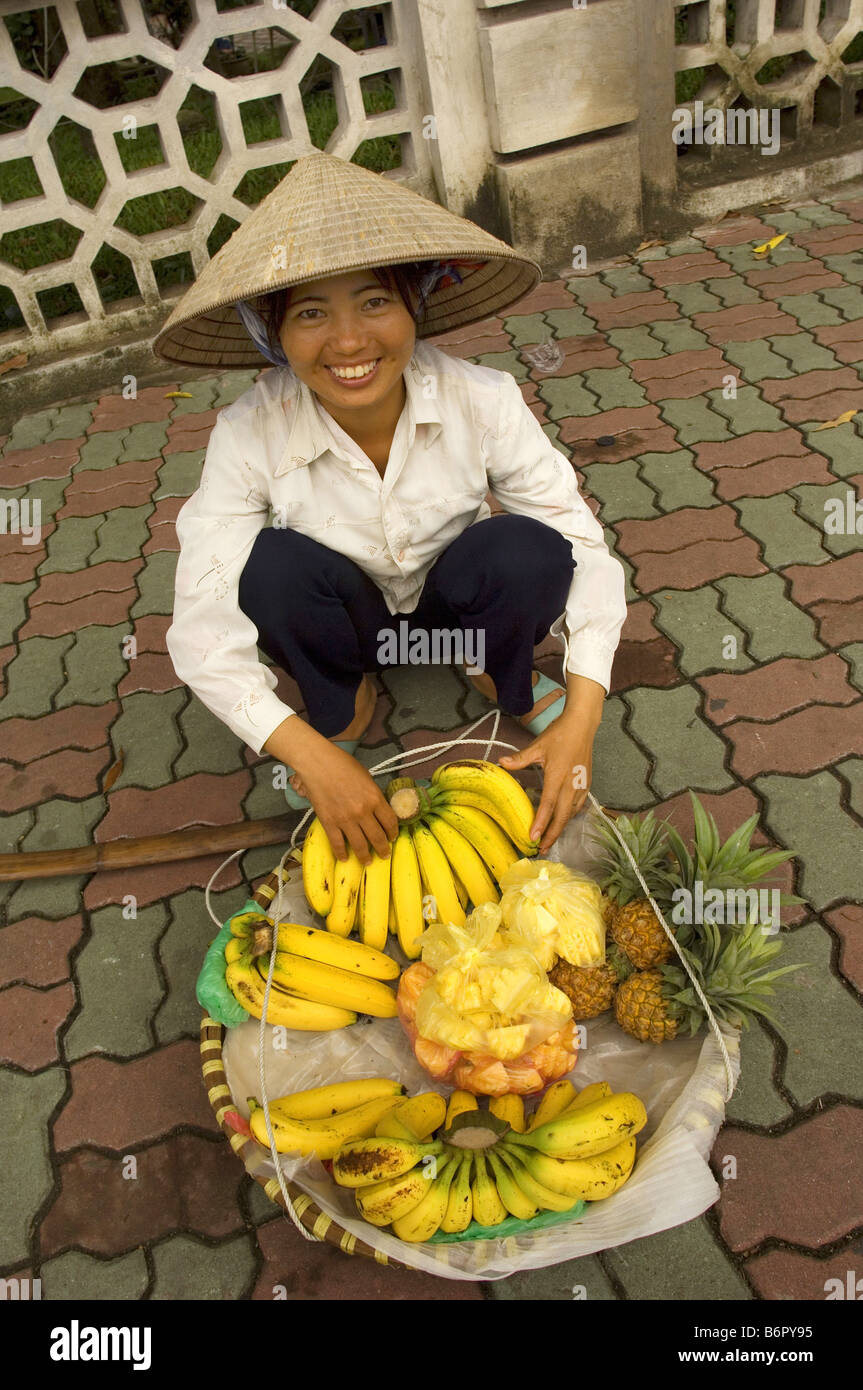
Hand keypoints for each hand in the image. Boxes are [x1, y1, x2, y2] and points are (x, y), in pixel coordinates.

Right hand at [295, 741, 397, 863]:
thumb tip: (377, 808)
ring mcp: (346, 819)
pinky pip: (338, 843)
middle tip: (384, 855)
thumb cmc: (342, 764)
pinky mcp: (329, 822)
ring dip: (365, 856)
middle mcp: (363, 811)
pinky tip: (345, 858)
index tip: (393, 837)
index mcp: (375, 798)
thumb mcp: (366, 777)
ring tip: (367, 861)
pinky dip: (342, 853)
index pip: (390, 822)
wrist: (318, 763)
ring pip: (360, 845)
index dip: (393, 832)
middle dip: (383, 849)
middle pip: (378, 837)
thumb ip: (373, 794)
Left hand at [497, 673, 603, 852]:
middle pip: (562, 816)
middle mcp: (571, 784)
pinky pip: (579, 805)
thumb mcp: (537, 746)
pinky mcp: (587, 783)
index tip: (533, 837)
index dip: (541, 823)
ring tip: (550, 839)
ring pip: (571, 813)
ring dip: (561, 827)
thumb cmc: (560, 734)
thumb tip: (501, 762)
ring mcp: (581, 785)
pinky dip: (571, 816)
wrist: (582, 725)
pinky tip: (564, 820)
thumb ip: (520, 759)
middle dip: (552, 834)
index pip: (548, 805)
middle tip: (542, 849)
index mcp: (557, 776)